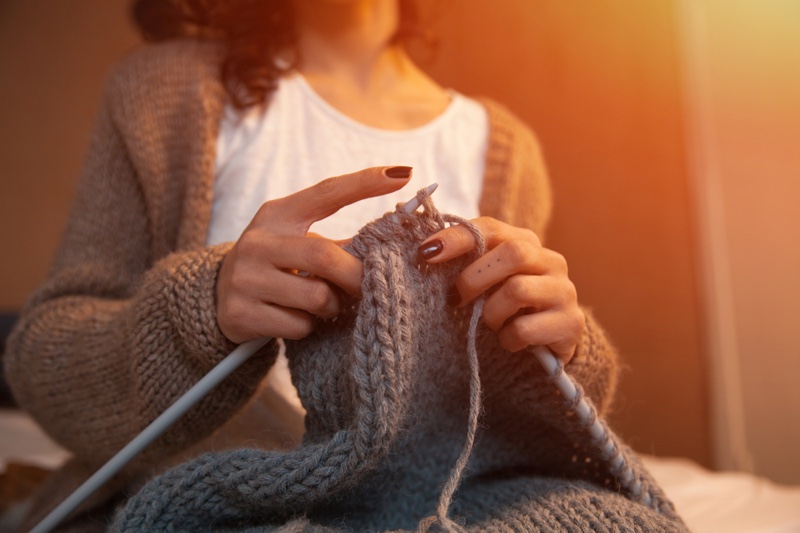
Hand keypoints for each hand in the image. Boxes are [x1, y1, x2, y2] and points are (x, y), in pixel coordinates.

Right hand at [216, 166, 411, 343]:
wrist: (217, 299)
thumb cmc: (276, 266)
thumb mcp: (297, 243)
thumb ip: (339, 243)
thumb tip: (394, 240)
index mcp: (278, 215)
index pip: (326, 192)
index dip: (365, 183)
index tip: (403, 173)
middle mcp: (257, 242)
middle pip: (324, 255)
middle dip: (354, 276)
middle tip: (367, 286)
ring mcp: (245, 278)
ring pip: (316, 297)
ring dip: (332, 306)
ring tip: (324, 305)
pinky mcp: (241, 313)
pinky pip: (298, 325)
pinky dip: (308, 327)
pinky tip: (295, 319)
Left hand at [417, 217, 583, 362]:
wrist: (548, 343)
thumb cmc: (507, 306)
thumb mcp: (487, 280)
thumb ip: (466, 262)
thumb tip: (426, 251)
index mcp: (526, 242)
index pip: (490, 228)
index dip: (456, 238)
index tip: (425, 253)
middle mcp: (551, 261)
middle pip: (512, 253)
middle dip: (474, 278)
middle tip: (454, 299)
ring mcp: (564, 291)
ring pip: (517, 290)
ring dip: (491, 313)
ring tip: (489, 323)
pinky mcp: (570, 323)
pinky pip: (525, 328)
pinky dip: (507, 338)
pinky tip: (508, 340)